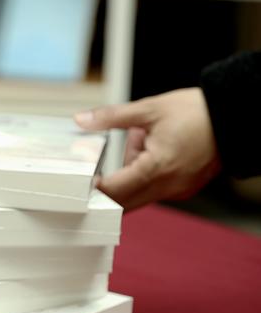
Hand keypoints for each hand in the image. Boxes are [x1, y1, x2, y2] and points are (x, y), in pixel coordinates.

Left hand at [74, 88, 220, 209]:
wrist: (237, 117)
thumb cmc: (198, 112)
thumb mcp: (150, 109)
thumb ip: (112, 117)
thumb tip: (82, 120)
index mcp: (157, 168)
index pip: (114, 190)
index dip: (92, 188)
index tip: (75, 181)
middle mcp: (167, 186)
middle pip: (123, 203)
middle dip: (103, 193)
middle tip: (85, 178)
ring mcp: (177, 191)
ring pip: (138, 198)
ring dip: (125, 182)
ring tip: (135, 147)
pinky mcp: (183, 190)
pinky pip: (154, 192)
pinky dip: (143, 179)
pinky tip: (148, 151)